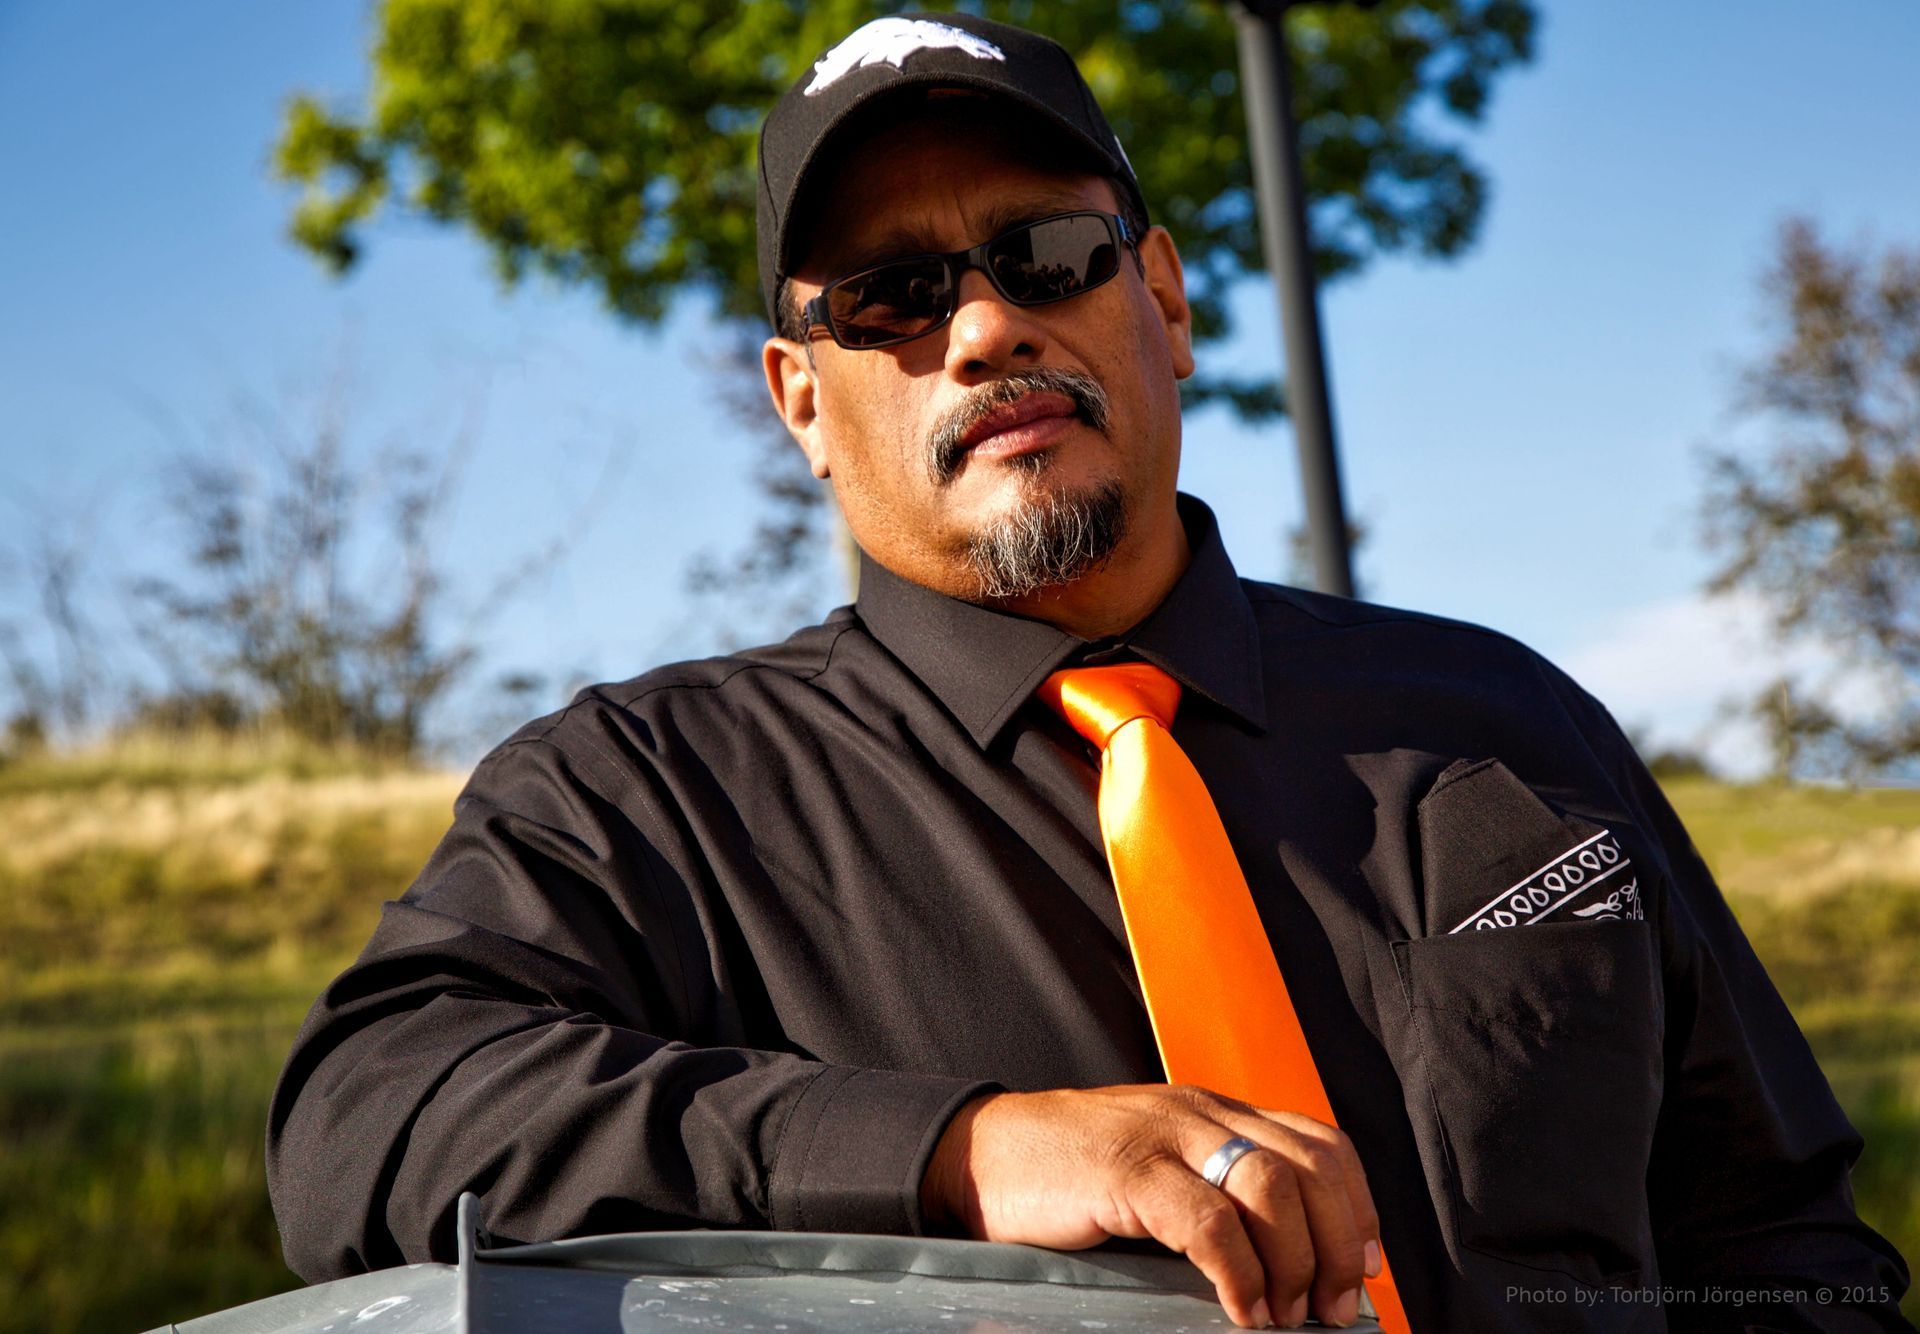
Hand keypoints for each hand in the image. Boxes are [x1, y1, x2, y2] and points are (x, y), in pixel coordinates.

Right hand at [920, 1084, 1381, 1329]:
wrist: (978, 1155)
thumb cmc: (1065, 1174)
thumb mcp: (1155, 1167)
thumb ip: (1211, 1193)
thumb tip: (1283, 1270)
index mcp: (1213, 1112)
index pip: (1318, 1143)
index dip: (1356, 1206)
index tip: (1364, 1266)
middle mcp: (1200, 1113)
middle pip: (1310, 1167)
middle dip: (1339, 1243)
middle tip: (1332, 1307)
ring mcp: (1164, 1136)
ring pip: (1272, 1188)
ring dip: (1294, 1263)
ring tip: (1285, 1315)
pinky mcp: (1128, 1170)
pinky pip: (1209, 1222)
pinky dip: (1239, 1274)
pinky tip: (1239, 1309)